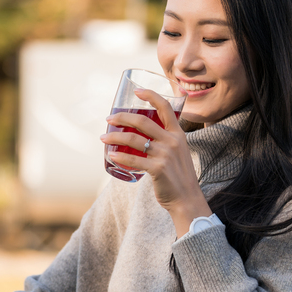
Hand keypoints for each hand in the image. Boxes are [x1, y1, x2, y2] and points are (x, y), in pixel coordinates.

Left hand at [101, 87, 211, 236]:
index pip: (166, 107)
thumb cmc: (179, 177)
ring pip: (133, 139)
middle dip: (122, 117)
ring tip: (104, 138)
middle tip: (109, 119)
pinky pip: (133, 160)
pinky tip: (111, 155)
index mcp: (178, 134)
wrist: (187, 199)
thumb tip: (143, 137)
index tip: (137, 92)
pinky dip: (119, 157)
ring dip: (114, 137)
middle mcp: (172, 141)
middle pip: (143, 121)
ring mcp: (165, 155)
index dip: (151, 96)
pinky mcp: (158, 169)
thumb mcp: (178, 153)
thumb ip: (166, 143)